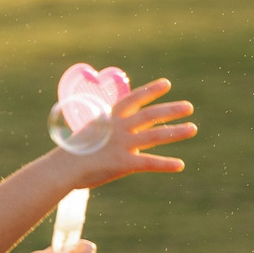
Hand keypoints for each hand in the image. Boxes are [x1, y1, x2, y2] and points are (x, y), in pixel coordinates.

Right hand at [58, 78, 195, 185]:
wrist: (61, 169)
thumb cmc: (73, 153)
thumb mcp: (91, 134)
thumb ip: (110, 132)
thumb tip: (125, 134)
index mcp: (109, 118)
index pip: (133, 99)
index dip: (150, 91)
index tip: (166, 84)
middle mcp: (118, 128)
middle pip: (150, 115)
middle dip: (171, 110)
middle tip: (189, 107)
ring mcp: (122, 144)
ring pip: (155, 135)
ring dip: (176, 131)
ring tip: (193, 128)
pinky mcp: (123, 163)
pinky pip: (149, 162)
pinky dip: (165, 164)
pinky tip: (180, 165)